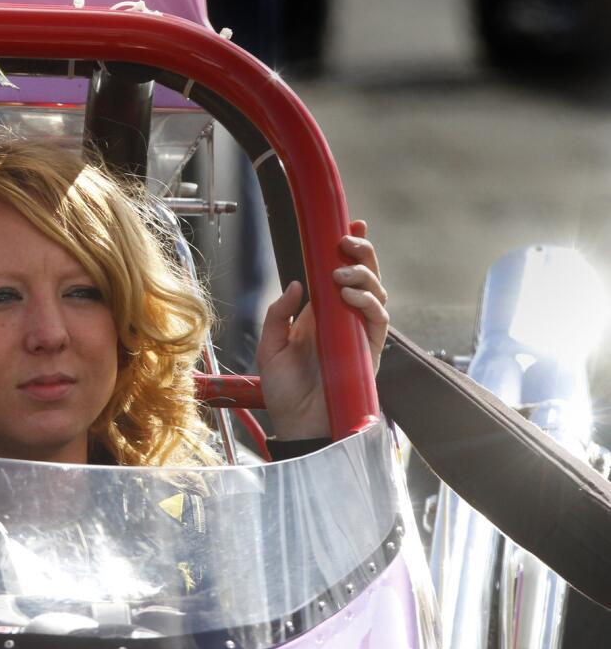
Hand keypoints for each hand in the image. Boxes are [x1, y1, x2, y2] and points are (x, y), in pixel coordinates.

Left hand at [256, 221, 387, 440]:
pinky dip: (368, 302)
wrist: (297, 424)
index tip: (349, 224)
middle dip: (361, 254)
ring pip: (376, 294)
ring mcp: (358, 335)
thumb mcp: (270, 346)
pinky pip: (378, 320)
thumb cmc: (284, 390)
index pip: (339, 274)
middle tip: (346, 241)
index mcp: (320, 315)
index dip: (349, 250)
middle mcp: (343, 321)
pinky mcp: (370, 351)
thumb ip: (278, 313)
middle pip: (364, 278)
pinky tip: (350, 295)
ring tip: (341, 273)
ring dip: (363, 276)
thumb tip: (296, 284)